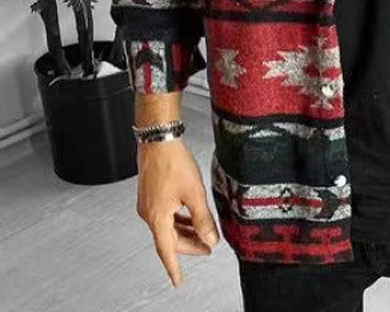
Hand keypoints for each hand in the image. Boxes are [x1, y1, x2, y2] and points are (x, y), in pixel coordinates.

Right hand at [135, 138, 219, 288]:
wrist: (159, 140)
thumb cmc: (173, 162)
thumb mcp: (194, 193)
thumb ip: (203, 218)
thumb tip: (210, 239)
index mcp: (157, 217)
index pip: (167, 250)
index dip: (174, 267)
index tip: (178, 280)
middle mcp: (148, 213)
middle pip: (168, 239)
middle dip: (188, 245)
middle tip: (206, 247)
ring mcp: (148, 203)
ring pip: (167, 226)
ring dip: (184, 231)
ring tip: (202, 232)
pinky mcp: (151, 194)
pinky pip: (165, 215)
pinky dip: (178, 219)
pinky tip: (189, 216)